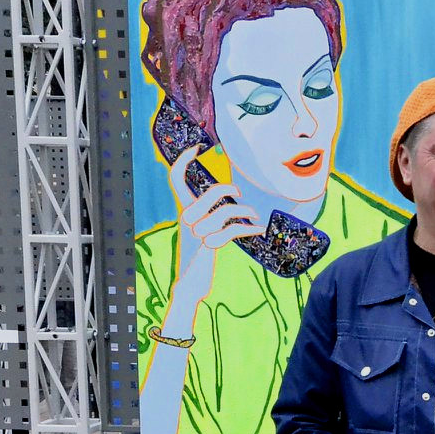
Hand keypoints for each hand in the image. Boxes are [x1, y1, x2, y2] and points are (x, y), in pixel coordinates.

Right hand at [167, 144, 263, 316]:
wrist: (190, 286)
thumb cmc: (199, 257)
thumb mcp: (201, 232)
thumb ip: (207, 217)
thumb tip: (224, 203)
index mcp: (184, 211)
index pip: (175, 179)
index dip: (183, 161)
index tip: (196, 148)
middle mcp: (187, 219)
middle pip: (211, 192)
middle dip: (229, 189)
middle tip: (239, 194)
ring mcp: (197, 233)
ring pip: (226, 211)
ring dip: (246, 212)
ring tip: (254, 217)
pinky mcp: (209, 247)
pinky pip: (232, 230)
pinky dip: (249, 229)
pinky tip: (258, 230)